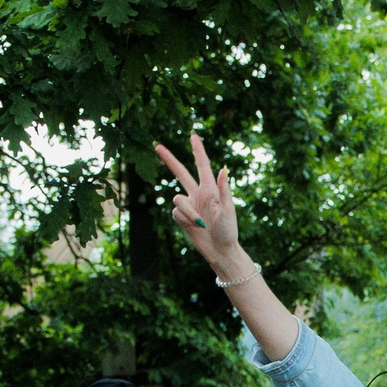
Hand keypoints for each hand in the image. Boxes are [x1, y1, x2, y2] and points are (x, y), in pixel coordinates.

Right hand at [154, 132, 242, 268]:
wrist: (220, 250)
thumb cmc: (228, 231)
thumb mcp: (228, 210)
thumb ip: (224, 190)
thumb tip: (224, 169)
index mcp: (211, 190)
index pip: (202, 166)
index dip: (198, 150)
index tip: (193, 135)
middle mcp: (198, 194)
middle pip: (180, 173)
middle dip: (169, 160)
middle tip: (157, 146)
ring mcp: (189, 205)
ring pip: (177, 199)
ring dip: (188, 211)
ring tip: (201, 224)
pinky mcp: (182, 217)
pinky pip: (176, 212)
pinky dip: (185, 219)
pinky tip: (195, 227)